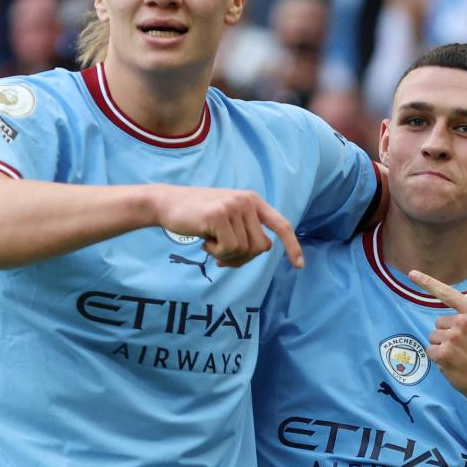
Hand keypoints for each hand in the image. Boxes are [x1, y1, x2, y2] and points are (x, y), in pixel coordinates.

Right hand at [149, 184, 303, 268]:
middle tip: (221, 254)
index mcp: (253, 201)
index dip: (292, 246)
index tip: (299, 266)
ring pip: (244, 250)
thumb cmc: (198, 217)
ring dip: (226, 255)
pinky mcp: (219, 215)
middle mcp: (247, 201)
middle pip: (260, 247)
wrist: (167, 204)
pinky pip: (229, 249)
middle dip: (242, 258)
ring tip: (211, 243)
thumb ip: (246, 231)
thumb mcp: (228, 219)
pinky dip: (217, 252)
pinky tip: (204, 241)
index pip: (281, 225)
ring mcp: (234, 206)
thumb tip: (261, 249)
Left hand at [409, 270, 466, 402]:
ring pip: (434, 336)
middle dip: (447, 332)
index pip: (448, 293)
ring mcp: (452, 338)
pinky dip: (438, 357)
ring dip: (442, 345)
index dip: (428, 282)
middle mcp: (462, 322)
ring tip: (458, 354)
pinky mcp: (442, 353)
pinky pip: (430, 349)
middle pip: (439, 321)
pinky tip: (451, 363)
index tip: (412, 273)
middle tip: (463, 345)